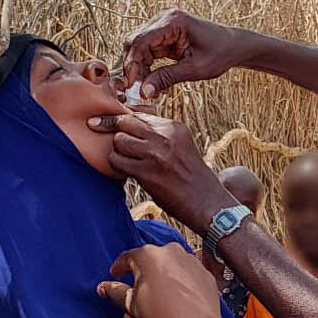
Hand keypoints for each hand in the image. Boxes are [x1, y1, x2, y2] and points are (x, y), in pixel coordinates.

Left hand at [88, 112, 234, 232]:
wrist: (207, 203)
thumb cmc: (192, 177)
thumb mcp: (181, 146)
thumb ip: (160, 135)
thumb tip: (131, 124)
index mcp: (174, 127)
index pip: (139, 114)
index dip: (123, 120)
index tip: (110, 123)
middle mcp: (165, 136)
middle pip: (126, 122)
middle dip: (115, 130)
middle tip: (114, 142)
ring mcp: (155, 153)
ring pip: (119, 140)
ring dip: (118, 151)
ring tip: (128, 161)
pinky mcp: (145, 172)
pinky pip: (116, 160)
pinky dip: (117, 165)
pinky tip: (127, 171)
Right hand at [98, 243, 223, 317]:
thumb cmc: (160, 316)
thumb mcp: (131, 304)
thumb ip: (115, 292)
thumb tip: (103, 287)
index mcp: (148, 255)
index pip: (127, 258)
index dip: (118, 269)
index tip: (115, 276)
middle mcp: (171, 252)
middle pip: (149, 268)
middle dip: (140, 288)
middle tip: (135, 308)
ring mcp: (191, 262)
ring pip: (168, 275)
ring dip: (159, 292)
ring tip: (154, 317)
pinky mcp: (206, 276)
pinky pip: (186, 281)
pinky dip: (178, 291)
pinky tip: (175, 309)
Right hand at [121, 9, 247, 99]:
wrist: (234, 46)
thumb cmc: (220, 54)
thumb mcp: (195, 69)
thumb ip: (167, 78)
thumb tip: (144, 92)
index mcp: (173, 21)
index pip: (140, 41)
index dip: (132, 64)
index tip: (131, 85)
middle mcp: (164, 19)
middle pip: (134, 43)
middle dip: (133, 68)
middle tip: (136, 91)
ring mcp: (163, 26)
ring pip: (138, 49)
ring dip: (140, 70)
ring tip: (149, 90)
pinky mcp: (164, 36)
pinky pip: (148, 52)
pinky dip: (148, 69)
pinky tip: (155, 84)